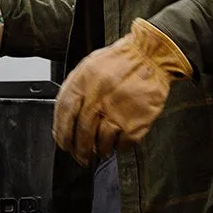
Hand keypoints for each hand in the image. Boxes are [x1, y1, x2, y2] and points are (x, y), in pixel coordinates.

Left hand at [53, 18, 193, 164]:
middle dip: (78, 150)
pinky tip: (118, 142)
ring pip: (101, 142)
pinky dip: (118, 147)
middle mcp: (98, 98)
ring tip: (99, 151)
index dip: (61, 132)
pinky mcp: (135, 122)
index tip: (62, 143)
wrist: (151, 56)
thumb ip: (76, 88)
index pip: (64, 113)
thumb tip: (65, 115)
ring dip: (99, 150)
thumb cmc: (120, 61)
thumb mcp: (89, 66)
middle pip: (82, 132)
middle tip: (79, 156)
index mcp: (83, 82)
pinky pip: (123, 144)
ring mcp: (117, 111)